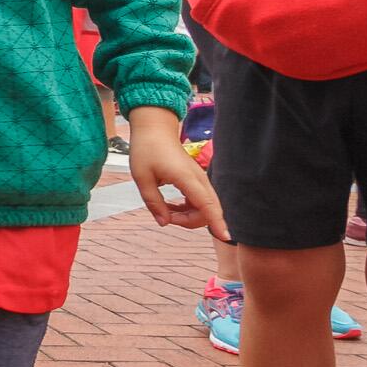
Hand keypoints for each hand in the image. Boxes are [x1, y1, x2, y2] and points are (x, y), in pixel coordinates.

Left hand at [128, 107, 227, 238]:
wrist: (155, 130)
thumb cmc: (146, 150)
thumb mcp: (141, 177)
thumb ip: (153, 202)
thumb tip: (164, 223)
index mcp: (187, 177)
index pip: (207, 204)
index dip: (217, 222)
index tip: (226, 237)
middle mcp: (199, 179)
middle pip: (208, 210)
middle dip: (189, 221)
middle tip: (165, 215)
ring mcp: (200, 179)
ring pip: (204, 207)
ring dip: (187, 216)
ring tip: (165, 210)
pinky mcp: (197, 180)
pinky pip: (199, 202)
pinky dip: (187, 209)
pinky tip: (171, 207)